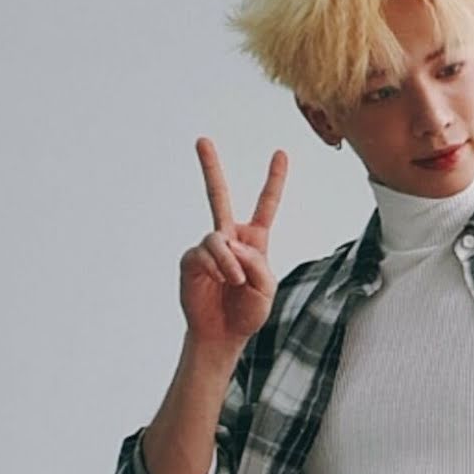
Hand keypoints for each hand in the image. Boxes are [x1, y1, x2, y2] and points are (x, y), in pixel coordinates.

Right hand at [179, 138, 286, 349]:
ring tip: (234, 282)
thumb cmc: (247, 312)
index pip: (266, 205)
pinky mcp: (192, 259)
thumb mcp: (267, 288)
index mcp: (255, 241)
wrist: (222, 334)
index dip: (274, 180)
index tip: (281, 153)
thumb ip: (257, 263)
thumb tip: (232, 243)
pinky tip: (220, 281)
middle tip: (202, 139)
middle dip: (210, 167)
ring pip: (218, 237)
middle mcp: (230, 239)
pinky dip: (217, 267)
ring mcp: (209, 248)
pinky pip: (205, 252)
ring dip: (230, 262)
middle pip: (219, 196)